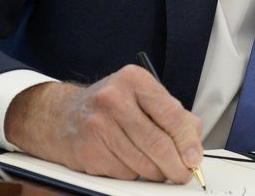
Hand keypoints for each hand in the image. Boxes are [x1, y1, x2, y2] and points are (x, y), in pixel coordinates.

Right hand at [4, 64, 203, 183]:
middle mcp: (114, 99)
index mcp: (134, 80)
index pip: (171, 115)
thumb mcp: (141, 96)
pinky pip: (124, 173)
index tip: (194, 159)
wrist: (60, 116)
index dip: (188, 142)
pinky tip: (126, 161)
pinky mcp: (88, 151)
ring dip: (155, 173)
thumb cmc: (109, 106)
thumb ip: (172, 115)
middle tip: (183, 174)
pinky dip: (132, 174)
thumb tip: (193, 146)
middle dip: (176, 166)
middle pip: (158, 144)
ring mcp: (98, 126)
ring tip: (156, 166)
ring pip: (142, 164)